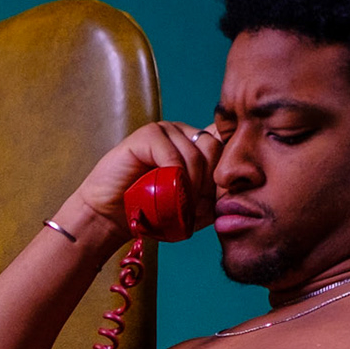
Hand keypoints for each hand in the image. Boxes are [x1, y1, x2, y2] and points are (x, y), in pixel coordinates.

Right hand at [65, 121, 225, 242]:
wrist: (112, 217)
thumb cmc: (150, 213)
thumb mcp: (191, 208)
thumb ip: (215, 197)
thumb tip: (238, 193)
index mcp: (197, 145)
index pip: (226, 147)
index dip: (224, 175)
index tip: (213, 202)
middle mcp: (184, 133)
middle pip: (215, 147)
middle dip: (210, 181)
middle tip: (196, 206)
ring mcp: (166, 131)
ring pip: (196, 152)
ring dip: (192, 184)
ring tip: (180, 204)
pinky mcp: (148, 135)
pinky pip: (173, 154)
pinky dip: (174, 177)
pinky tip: (166, 192)